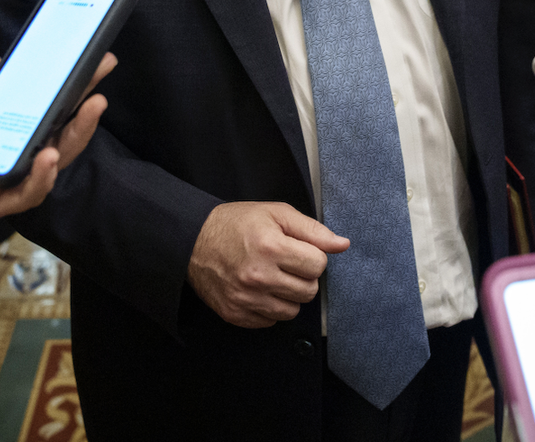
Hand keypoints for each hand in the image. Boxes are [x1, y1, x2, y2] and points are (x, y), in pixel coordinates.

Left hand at [0, 52, 112, 279]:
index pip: (35, 97)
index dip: (60, 77)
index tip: (83, 52)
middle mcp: (9, 147)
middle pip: (55, 123)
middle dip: (83, 96)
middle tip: (104, 68)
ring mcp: (7, 175)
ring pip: (53, 157)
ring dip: (75, 134)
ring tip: (92, 108)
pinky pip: (26, 192)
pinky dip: (41, 177)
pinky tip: (48, 158)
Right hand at [188, 201, 348, 327]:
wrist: (192, 241)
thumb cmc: (235, 224)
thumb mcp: (275, 214)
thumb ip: (312, 230)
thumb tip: (342, 245)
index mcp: (271, 247)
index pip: (318, 265)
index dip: (312, 256)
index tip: (298, 250)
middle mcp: (258, 276)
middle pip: (308, 291)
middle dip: (303, 276)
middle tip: (285, 263)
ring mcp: (246, 299)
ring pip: (292, 310)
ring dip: (288, 295)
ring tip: (273, 277)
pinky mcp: (236, 314)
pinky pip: (271, 321)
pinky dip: (270, 307)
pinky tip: (259, 289)